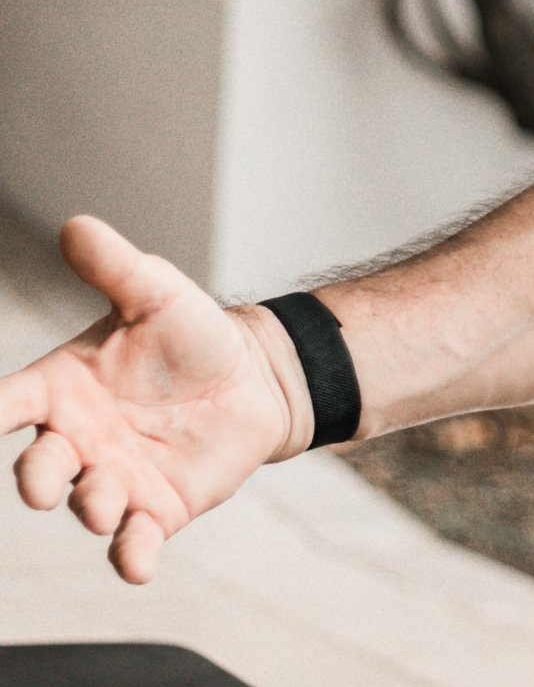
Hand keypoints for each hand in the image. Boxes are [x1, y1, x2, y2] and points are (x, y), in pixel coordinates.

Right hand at [2, 215, 307, 582]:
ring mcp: (112, 477)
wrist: (253, 376)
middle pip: (37, 468)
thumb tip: (77, 224)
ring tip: (106, 501)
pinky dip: (131, 558)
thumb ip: (114, 267)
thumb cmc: (189, 334)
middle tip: (47, 483)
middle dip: (36, 480)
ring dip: (91, 508)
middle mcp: (76, 439)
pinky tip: (136, 565)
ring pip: (86, 504)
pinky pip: (134, 542)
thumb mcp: (156, 292)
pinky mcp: (156, 508)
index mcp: (60, 388)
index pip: (4, 404)